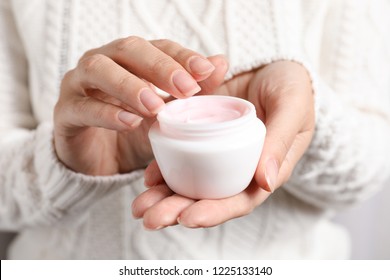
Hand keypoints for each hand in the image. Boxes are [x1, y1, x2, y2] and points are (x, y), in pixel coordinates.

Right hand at [53, 37, 227, 174]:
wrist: (102, 161)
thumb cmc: (136, 130)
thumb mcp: (168, 113)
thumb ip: (191, 89)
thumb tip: (221, 62)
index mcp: (129, 59)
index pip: (157, 46)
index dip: (181, 56)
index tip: (205, 71)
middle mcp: (103, 62)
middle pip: (128, 49)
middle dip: (159, 67)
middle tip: (186, 89)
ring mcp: (79, 85)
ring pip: (98, 70)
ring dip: (130, 85)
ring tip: (155, 107)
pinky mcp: (65, 113)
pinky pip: (83, 107)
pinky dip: (107, 113)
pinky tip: (130, 122)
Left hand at [132, 61, 314, 228]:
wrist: (273, 65)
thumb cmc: (292, 87)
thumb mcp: (292, 108)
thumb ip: (280, 141)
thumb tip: (265, 182)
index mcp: (263, 169)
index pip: (238, 200)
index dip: (214, 212)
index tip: (188, 218)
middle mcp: (237, 168)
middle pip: (207, 198)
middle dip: (177, 211)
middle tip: (150, 218)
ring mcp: (217, 154)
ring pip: (189, 183)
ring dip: (162, 198)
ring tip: (139, 207)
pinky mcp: (201, 137)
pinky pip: (180, 157)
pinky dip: (163, 169)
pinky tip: (147, 178)